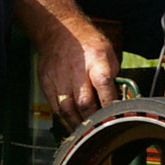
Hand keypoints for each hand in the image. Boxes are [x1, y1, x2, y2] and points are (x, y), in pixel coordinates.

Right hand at [30, 12, 119, 126]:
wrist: (59, 30)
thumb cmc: (87, 43)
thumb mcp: (108, 53)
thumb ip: (113, 77)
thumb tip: (118, 98)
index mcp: (96, 61)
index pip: (104, 88)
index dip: (110, 106)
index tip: (116, 118)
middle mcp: (76, 70)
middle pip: (84, 103)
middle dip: (93, 121)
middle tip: (100, 130)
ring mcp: (59, 78)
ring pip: (67, 110)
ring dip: (77, 125)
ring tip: (85, 134)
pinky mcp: (46, 83)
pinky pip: (55, 108)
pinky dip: (64, 119)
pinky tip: (71, 124)